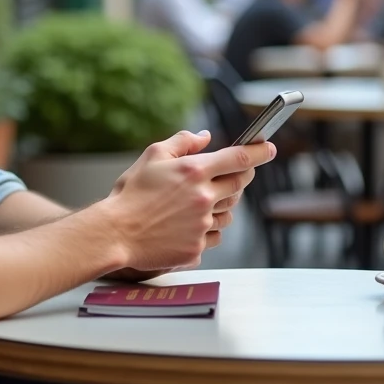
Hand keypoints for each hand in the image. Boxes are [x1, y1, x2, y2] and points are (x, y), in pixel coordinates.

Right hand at [100, 130, 274, 272]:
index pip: (239, 158)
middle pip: (239, 184)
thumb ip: (183, 142)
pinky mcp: (197, 246)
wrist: (115, 232)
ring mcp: (202, 225)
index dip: (259, 152)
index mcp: (194, 171)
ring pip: (229, 213)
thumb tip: (204, 137)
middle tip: (230, 175)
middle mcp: (204, 198)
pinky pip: (214, 236)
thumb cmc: (130, 194)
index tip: (268, 148)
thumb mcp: (153, 156)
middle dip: (240, 177)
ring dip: (222, 205)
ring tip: (196, 204)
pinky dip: (207, 229)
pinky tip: (186, 225)